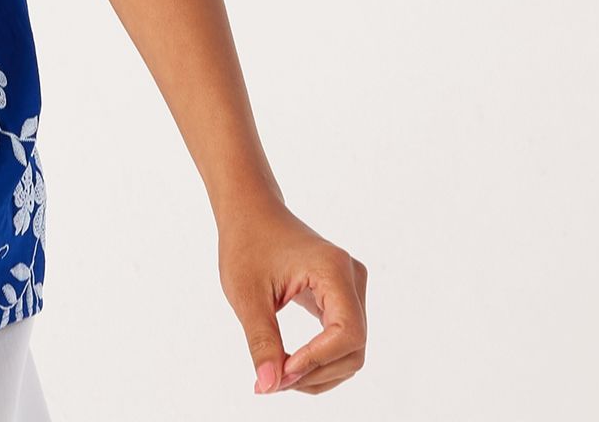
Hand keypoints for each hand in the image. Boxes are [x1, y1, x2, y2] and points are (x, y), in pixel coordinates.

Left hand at [216, 197, 367, 394]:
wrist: (250, 211)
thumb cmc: (245, 243)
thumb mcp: (245, 293)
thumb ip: (261, 340)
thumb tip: (269, 386)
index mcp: (333, 269)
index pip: (347, 333)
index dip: (318, 361)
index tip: (281, 372)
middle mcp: (351, 278)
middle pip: (353, 347)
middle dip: (316, 372)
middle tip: (273, 381)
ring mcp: (351, 288)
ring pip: (351, 350)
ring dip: (319, 372)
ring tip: (278, 374)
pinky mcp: (342, 297)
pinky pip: (342, 340)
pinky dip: (320, 359)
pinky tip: (290, 364)